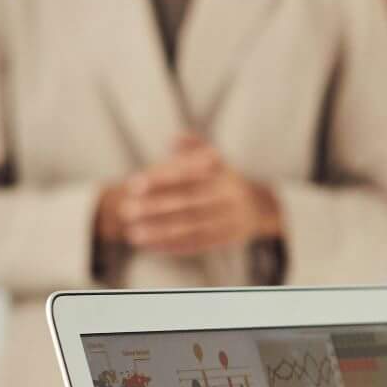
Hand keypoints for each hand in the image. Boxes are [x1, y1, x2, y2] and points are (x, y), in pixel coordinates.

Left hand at [98, 134, 280, 255]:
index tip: (132, 185)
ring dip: (159, 232)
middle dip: (153, 208)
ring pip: (190, 227)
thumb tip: (175, 139)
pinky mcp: (227, 239)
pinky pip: (197, 244)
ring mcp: (230, 219)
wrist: (260, 207)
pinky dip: (172, 247)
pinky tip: (151, 246)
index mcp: (222, 174)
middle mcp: (228, 197)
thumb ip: (195, 147)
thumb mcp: (216, 159)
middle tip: (126, 211)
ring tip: (133, 234)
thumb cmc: (225, 180)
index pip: (186, 176)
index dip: (158, 180)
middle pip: (185, 204)